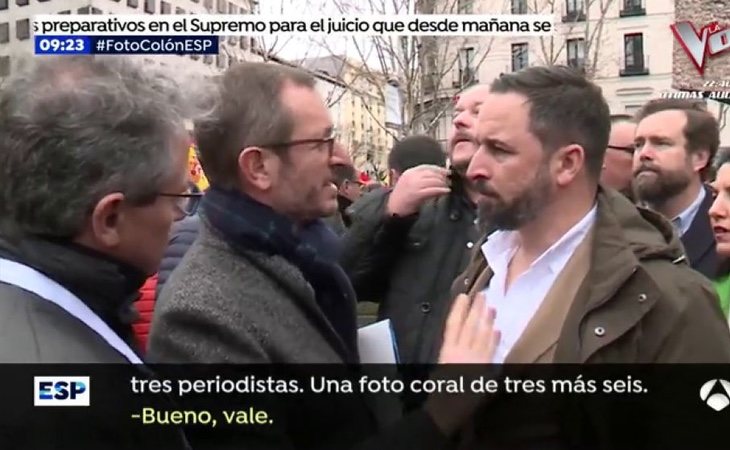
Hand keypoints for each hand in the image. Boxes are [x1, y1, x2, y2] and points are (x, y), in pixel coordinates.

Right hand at [386, 165, 450, 216]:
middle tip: (450, 181)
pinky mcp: (416, 194)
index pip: (427, 167)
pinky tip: (446, 191)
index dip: (438, 169)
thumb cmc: (403, 198)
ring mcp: (413, 185)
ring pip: (433, 181)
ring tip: (449, 187)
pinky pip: (432, 190)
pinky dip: (441, 190)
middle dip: (443, 177)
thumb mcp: (409, 184)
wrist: (392, 209)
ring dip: (443, 183)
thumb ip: (420, 179)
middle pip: (431, 173)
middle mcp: (411, 176)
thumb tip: (438, 177)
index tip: (447, 172)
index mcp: (409, 172)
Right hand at [424, 293, 499, 435]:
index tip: (463, 296)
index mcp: (447, 350)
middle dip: (476, 309)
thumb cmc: (442, 387)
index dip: (459, 309)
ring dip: (488, 320)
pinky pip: (491, 350)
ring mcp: (474, 358)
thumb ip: (451, 350)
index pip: (453, 324)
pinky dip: (495, 339)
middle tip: (483, 295)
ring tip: (492, 308)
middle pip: (470, 326)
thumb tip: (459, 337)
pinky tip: (497, 330)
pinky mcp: (485, 368)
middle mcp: (461, 351)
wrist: (449, 407)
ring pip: (482, 335)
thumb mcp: (441, 364)